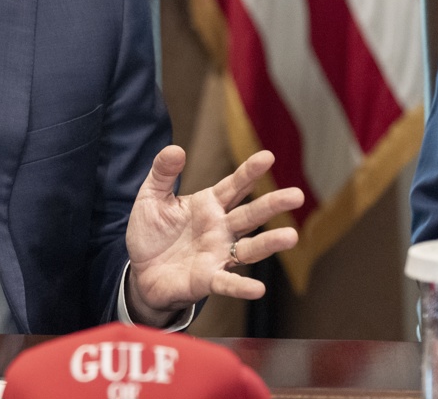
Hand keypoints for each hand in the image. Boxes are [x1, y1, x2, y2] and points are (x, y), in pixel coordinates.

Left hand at [124, 145, 304, 324]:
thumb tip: (175, 148)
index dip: (249, 172)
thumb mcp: (151, 197)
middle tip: (297, 195)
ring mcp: (218, 254)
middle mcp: (220, 229)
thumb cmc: (151, 232)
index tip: (268, 156)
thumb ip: (163, 173)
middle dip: (273, 204)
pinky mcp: (208, 279)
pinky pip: (228, 282)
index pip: (234, 186)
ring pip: (249, 248)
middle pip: (250, 215)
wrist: (140, 271)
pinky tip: (258, 289)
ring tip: (291, 237)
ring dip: (269, 243)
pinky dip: (242, 286)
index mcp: (208, 205)